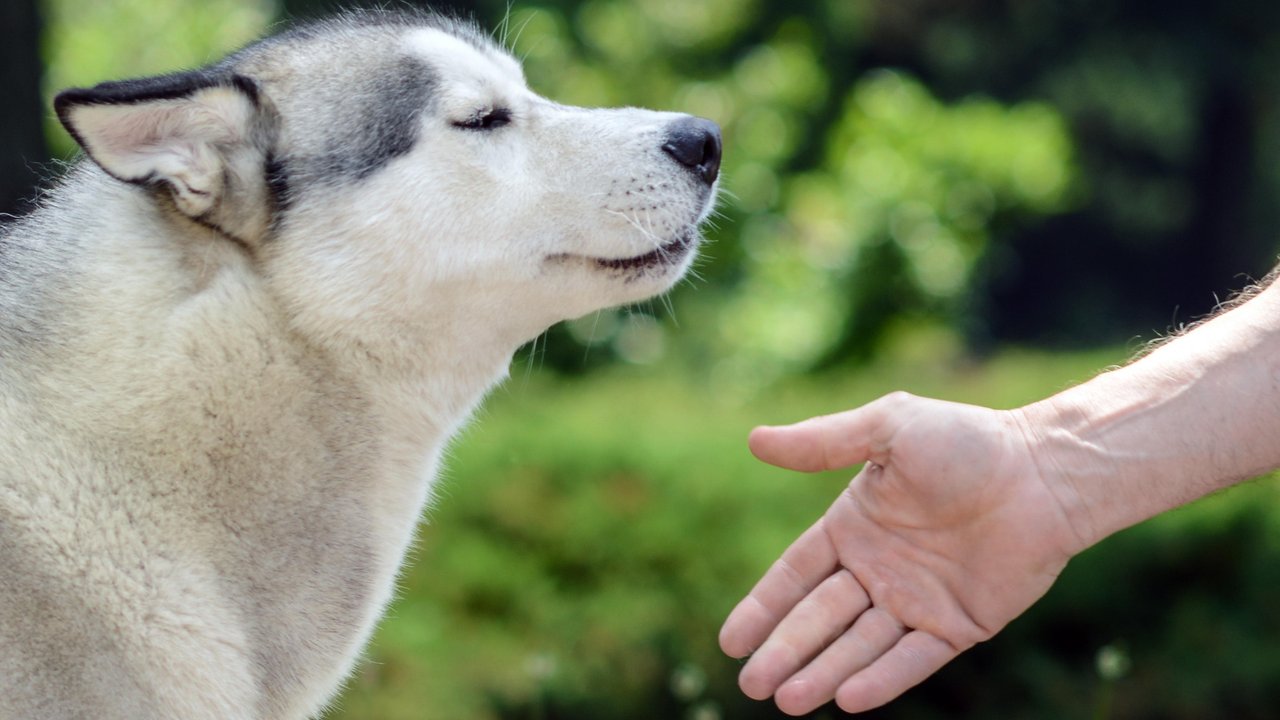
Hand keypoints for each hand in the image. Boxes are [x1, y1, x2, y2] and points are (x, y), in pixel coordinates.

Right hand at [719, 392, 1084, 714]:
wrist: (1044, 471)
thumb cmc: (967, 441)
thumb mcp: (888, 428)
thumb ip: (823, 442)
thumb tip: (754, 440)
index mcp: (854, 527)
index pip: (796, 575)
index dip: (762, 607)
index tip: (731, 641)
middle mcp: (878, 569)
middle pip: (819, 618)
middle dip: (784, 651)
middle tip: (752, 684)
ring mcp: (916, 601)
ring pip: (859, 645)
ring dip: (824, 672)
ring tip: (788, 699)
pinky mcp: (957, 626)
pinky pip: (913, 659)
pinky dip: (882, 679)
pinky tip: (848, 699)